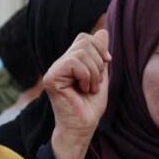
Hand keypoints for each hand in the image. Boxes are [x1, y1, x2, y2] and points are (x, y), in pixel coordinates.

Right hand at [45, 30, 110, 158]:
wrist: (83, 126)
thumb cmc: (91, 106)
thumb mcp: (101, 75)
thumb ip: (100, 54)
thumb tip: (103, 31)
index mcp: (70, 61)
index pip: (85, 38)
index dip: (100, 48)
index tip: (106, 65)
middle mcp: (60, 63)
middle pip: (84, 41)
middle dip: (98, 62)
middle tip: (95, 83)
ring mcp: (54, 70)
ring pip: (81, 52)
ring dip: (94, 73)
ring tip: (89, 88)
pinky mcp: (51, 77)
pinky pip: (75, 63)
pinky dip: (86, 76)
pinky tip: (82, 90)